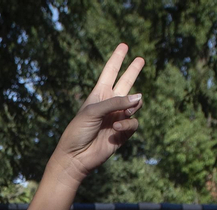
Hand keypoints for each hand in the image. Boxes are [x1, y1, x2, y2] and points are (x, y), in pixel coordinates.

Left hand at [48, 44, 144, 183]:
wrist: (76, 157)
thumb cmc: (78, 131)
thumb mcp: (93, 110)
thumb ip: (116, 102)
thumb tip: (140, 97)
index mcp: (99, 95)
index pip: (110, 72)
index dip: (117, 59)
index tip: (123, 46)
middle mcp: (109, 104)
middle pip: (125, 83)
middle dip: (132, 71)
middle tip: (141, 59)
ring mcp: (117, 118)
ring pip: (135, 104)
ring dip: (132, 105)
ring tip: (126, 110)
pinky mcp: (123, 133)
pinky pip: (134, 122)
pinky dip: (128, 124)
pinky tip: (116, 128)